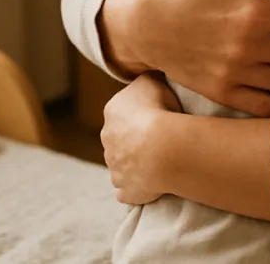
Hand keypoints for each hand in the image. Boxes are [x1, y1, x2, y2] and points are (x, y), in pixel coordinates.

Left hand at [101, 73, 179, 204]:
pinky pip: (128, 190)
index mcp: (112, 113)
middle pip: (120, 140)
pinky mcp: (125, 190)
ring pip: (123, 165)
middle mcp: (107, 141)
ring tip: (160, 160)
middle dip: (134, 140)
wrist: (161, 148)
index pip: (123, 112)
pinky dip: (136, 187)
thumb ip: (146, 79)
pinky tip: (151, 183)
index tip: (157, 115)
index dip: (140, 114)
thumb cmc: (158, 110)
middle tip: (159, 138)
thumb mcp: (152, 80)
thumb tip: (148, 78)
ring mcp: (115, 168)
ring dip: (136, 163)